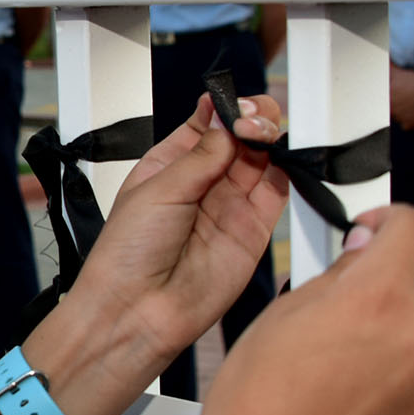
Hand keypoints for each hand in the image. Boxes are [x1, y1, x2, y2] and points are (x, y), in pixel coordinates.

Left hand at [31, 94, 290, 413]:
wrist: (138, 311)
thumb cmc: (127, 255)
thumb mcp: (157, 190)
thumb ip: (200, 155)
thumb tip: (227, 119)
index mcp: (170, 164)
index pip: (207, 122)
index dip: (223, 108)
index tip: (231, 103)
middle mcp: (203, 182)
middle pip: (240, 135)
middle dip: (251, 119)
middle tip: (252, 122)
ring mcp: (230, 205)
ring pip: (262, 158)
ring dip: (269, 139)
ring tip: (263, 135)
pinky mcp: (254, 230)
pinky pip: (278, 191)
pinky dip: (287, 169)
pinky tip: (281, 156)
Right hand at [184, 206, 413, 414]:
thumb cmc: (260, 407)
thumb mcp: (284, 314)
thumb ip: (336, 274)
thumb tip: (361, 251)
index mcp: (378, 296)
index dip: (390, 221)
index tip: (374, 232)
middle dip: (410, 268)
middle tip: (371, 282)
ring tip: (362, 346)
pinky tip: (369, 383)